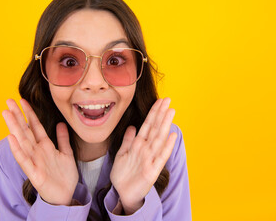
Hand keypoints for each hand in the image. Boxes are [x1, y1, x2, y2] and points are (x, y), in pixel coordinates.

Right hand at [2, 98, 78, 205]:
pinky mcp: (34, 173)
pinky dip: (18, 149)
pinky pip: (24, 160)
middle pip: (25, 130)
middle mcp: (37, 151)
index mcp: (45, 146)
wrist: (66, 195)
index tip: (23, 100)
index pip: (35, 126)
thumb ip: (62, 139)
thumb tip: (60, 123)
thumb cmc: (64, 176)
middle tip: (8, 100)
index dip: (29, 113)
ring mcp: (34, 161)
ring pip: (22, 141)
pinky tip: (11, 138)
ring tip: (6, 113)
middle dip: (17, 115)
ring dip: (14, 127)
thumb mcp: (66, 153)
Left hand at [110, 98, 176, 213]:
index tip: (159, 101)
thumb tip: (132, 126)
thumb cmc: (123, 173)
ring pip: (158, 139)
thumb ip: (128, 140)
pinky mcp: (151, 171)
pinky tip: (172, 136)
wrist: (122, 193)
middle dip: (161, 114)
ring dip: (165, 125)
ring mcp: (150, 159)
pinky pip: (160, 157)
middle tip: (168, 100)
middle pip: (155, 128)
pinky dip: (166, 147)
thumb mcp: (122, 153)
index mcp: (139, 145)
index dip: (153, 113)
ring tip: (171, 111)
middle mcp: (146, 150)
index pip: (148, 125)